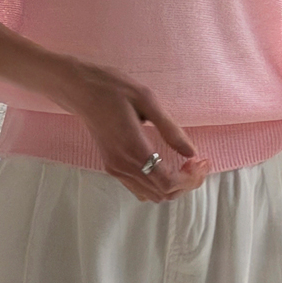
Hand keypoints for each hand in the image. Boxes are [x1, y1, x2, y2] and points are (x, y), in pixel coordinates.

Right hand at [0, 14, 209, 201]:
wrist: (78, 88)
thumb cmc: (112, 87)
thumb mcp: (147, 99)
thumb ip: (170, 128)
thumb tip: (191, 152)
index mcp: (133, 149)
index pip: (168, 182)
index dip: (191, 178)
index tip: (202, 161)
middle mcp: (122, 166)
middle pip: (162, 193)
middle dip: (187, 182)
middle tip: (199, 162)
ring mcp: (115, 169)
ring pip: (152, 195)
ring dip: (173, 186)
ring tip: (186, 165)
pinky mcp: (112, 167)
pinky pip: (140, 188)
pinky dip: (158, 184)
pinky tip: (168, 167)